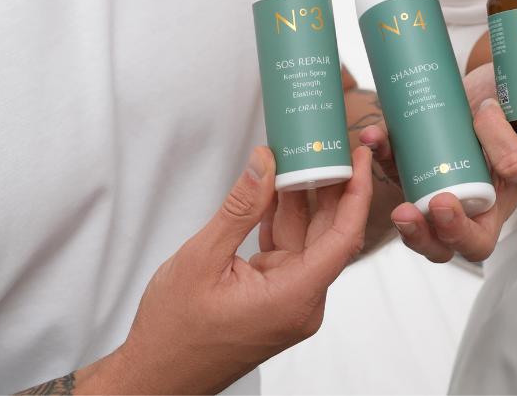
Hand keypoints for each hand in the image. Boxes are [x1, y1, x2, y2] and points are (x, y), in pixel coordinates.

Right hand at [98, 146, 372, 394]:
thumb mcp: (203, 259)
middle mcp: (301, 301)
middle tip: (324, 142)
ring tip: (296, 154)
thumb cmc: (174, 332)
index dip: (357, 192)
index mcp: (294, 297)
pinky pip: (288, 250)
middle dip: (328, 185)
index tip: (360, 157)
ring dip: (301, 199)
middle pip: (328, 233)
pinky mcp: (275, 297)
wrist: (156, 376)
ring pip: (307, 238)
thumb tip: (265, 161)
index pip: (343, 237)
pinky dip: (282, 219)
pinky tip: (273, 189)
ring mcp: (290, 300)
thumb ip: (240, 208)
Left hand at [358, 62, 516, 263]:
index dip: (503, 150)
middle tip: (436, 205)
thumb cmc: (514, 93)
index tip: (484, 111)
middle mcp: (487, 199)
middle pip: (476, 241)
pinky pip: (401, 189)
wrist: (482, 86)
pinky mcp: (418, 181)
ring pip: (438, 241)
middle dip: (455, 230)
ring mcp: (451, 198)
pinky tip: (374, 142)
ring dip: (417, 234)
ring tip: (401, 211)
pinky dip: (384, 170)